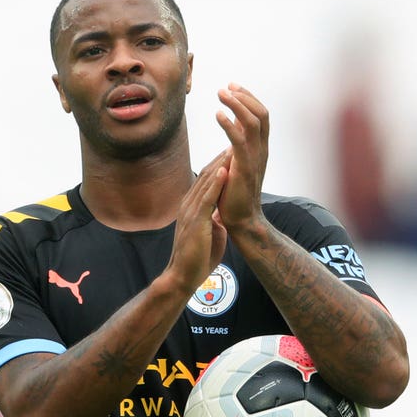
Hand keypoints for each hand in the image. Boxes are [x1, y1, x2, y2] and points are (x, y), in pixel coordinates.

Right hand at [165, 150, 228, 294]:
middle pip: (205, 176)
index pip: (205, 181)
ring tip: (232, 147)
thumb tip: (220, 216)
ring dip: (220, 164)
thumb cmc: (196, 259)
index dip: (219, 165)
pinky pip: (207, 199)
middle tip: (234, 140)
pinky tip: (225, 170)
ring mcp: (191, 212)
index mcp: (191, 208)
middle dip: (220, 158)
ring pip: (206, 183)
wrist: (183, 276)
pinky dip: (216, 183)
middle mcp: (188, 205)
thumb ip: (212, 221)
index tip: (231, 151)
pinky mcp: (196, 222)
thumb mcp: (207, 234)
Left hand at [215, 84, 268, 228]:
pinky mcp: (244, 168)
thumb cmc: (235, 194)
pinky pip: (239, 141)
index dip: (248, 98)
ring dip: (237, 105)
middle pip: (261, 114)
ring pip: (253, 122)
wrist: (241, 220)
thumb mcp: (237, 163)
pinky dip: (229, 125)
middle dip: (244, 96)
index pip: (261, 116)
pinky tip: (218, 115)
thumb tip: (231, 126)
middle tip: (226, 86)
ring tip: (221, 93)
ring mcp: (255, 159)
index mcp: (260, 149)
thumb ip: (237, 145)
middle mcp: (261, 151)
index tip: (232, 86)